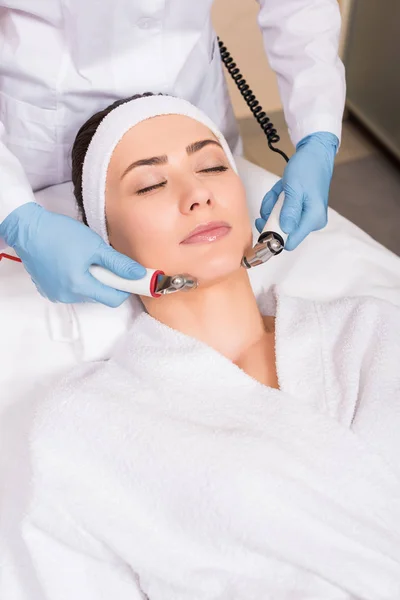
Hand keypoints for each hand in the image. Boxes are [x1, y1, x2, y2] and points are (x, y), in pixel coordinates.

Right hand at [0, 203, 145, 305]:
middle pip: (100, 295)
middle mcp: (66, 296)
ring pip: (86, 292)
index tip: (130, 276)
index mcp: (79, 287)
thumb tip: (138, 275)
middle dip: (106, 279)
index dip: (125, 287)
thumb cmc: (59, 234)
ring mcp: (55, 294)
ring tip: (83, 258)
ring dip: (91, 278)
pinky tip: (71, 261)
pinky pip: (72, 289)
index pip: (113, 299)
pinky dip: (77, 278)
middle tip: (101, 259)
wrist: (28, 228)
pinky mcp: (48, 289)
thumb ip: (118, 263)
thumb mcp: (95, 246)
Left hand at [256, 132, 338, 250]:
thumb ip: (289, 211)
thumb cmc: (307, 169)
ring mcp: (305, 216)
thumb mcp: (295, 188)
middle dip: (272, 215)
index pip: (290, 242)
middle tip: (274, 199)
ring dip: (273, 206)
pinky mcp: (299, 210)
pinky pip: (280, 212)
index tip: (263, 223)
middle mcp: (310, 221)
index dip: (274, 237)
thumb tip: (284, 230)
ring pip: (278, 220)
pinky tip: (281, 190)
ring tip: (280, 190)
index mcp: (313, 219)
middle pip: (281, 231)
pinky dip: (276, 201)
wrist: (314, 154)